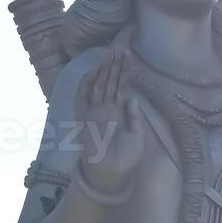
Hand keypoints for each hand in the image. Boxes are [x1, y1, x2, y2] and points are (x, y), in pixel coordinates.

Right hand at [76, 51, 143, 193]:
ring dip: (104, 70)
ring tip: (111, 54)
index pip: (122, 87)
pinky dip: (88, 85)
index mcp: (119, 113)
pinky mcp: (86, 118)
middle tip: (121, 48)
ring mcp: (96, 113)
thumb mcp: (136, 135)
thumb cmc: (125, 159)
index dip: (125, 73)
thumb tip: (132, 97)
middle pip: (110, 82)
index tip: (129, 57)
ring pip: (100, 86)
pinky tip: (93, 71)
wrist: (112, 174)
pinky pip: (85, 98)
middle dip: (115, 66)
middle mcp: (106, 110)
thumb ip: (133, 117)